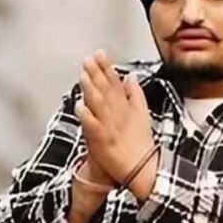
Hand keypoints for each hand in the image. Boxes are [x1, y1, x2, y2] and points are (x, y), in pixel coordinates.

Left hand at [73, 50, 154, 183]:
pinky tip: (79, 105)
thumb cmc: (140, 142)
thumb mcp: (142, 113)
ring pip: (99, 104)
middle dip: (97, 73)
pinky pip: (92, 125)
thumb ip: (135, 94)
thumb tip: (130, 77)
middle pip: (106, 89)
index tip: (100, 54)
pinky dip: (86, 115)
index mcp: (126, 106)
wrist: (141, 167)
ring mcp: (109, 125)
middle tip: (88, 59)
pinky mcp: (101, 139)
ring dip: (91, 88)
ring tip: (83, 75)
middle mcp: (118, 113)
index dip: (107, 67)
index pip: (115, 82)